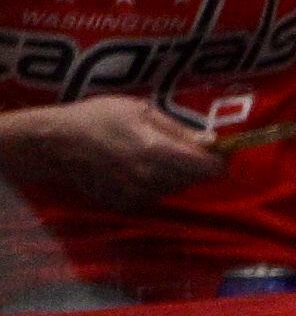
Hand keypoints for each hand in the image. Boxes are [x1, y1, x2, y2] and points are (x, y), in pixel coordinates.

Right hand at [0, 92, 217, 206]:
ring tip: (148, 153)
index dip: (218, 159)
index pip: (210, 168)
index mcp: (158, 151)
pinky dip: (153, 184)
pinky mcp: (126, 205)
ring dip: (174, 174)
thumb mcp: (141, 110)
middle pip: (194, 179)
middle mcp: (152, 179)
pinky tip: (133, 167)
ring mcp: (138, 195)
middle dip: (194, 164)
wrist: (55, 143)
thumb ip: (179, 129)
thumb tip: (213, 141)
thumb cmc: (98, 117)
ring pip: (176, 188)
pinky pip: (154, 195)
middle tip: (176, 146)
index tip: (216, 149)